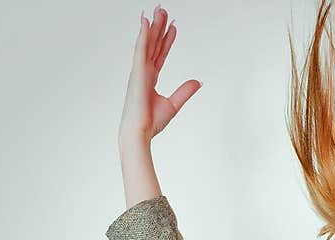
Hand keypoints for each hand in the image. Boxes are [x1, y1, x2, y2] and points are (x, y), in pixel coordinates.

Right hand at [118, 5, 200, 144]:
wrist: (140, 132)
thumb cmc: (151, 121)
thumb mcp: (173, 104)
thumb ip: (185, 91)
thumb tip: (198, 81)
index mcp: (150, 78)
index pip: (160, 54)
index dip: (167, 40)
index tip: (174, 27)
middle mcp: (143, 71)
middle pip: (153, 44)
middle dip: (159, 27)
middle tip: (164, 10)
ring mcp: (139, 71)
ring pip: (147, 42)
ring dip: (153, 26)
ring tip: (158, 10)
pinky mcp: (137, 73)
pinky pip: (140, 49)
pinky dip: (143, 35)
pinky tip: (146, 22)